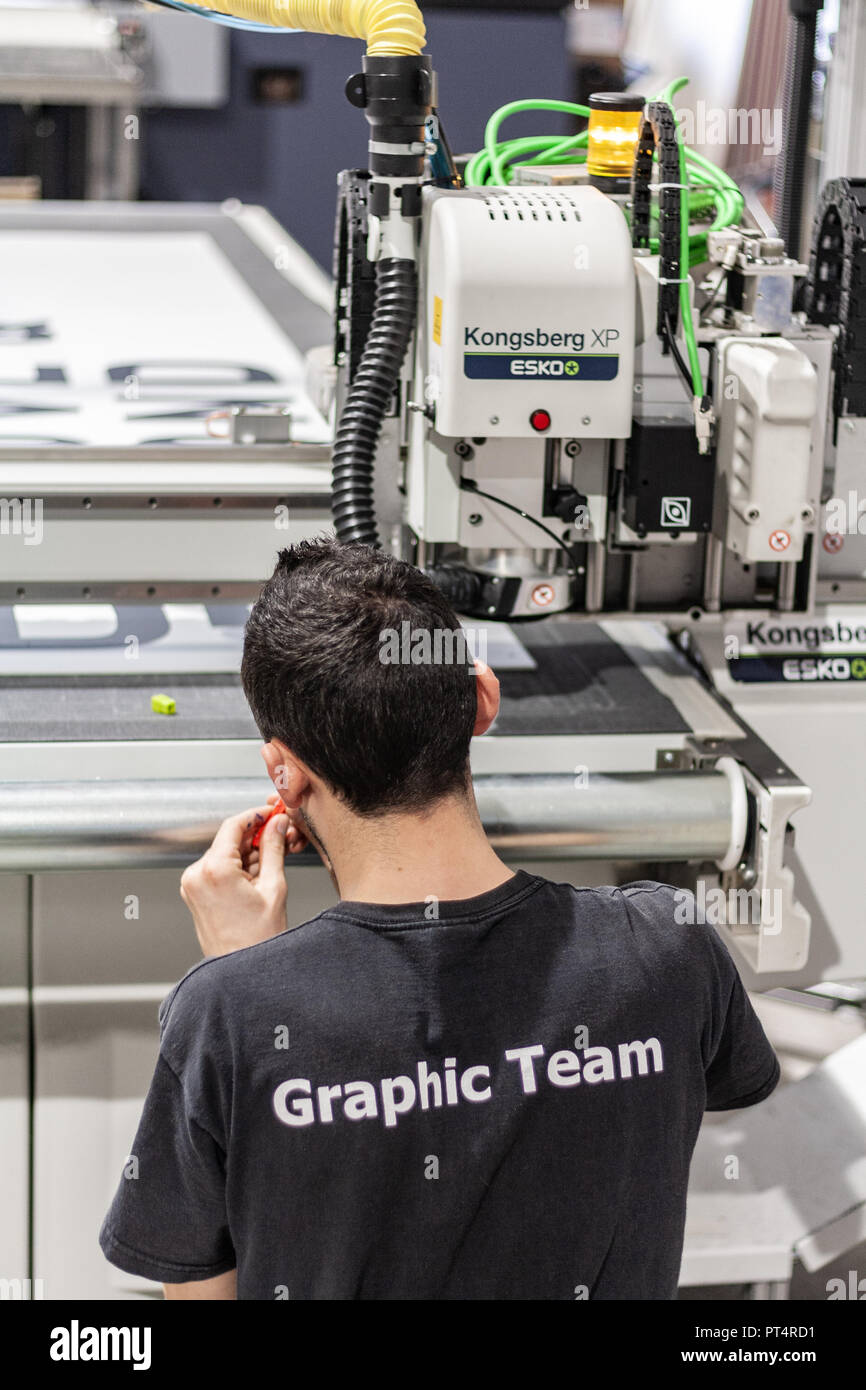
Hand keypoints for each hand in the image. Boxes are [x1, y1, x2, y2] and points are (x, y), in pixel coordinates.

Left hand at [180, 799, 298, 957]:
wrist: (240, 972)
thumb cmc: (256, 940)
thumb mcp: (273, 887)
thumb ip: (274, 849)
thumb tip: (276, 825)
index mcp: (214, 870)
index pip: (233, 825)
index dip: (256, 815)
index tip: (271, 813)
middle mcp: (197, 875)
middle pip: (228, 839)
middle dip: (255, 836)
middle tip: (281, 836)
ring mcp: (192, 885)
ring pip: (224, 853)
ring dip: (248, 852)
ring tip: (274, 861)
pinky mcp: (194, 894)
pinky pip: (217, 869)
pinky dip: (237, 866)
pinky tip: (258, 874)